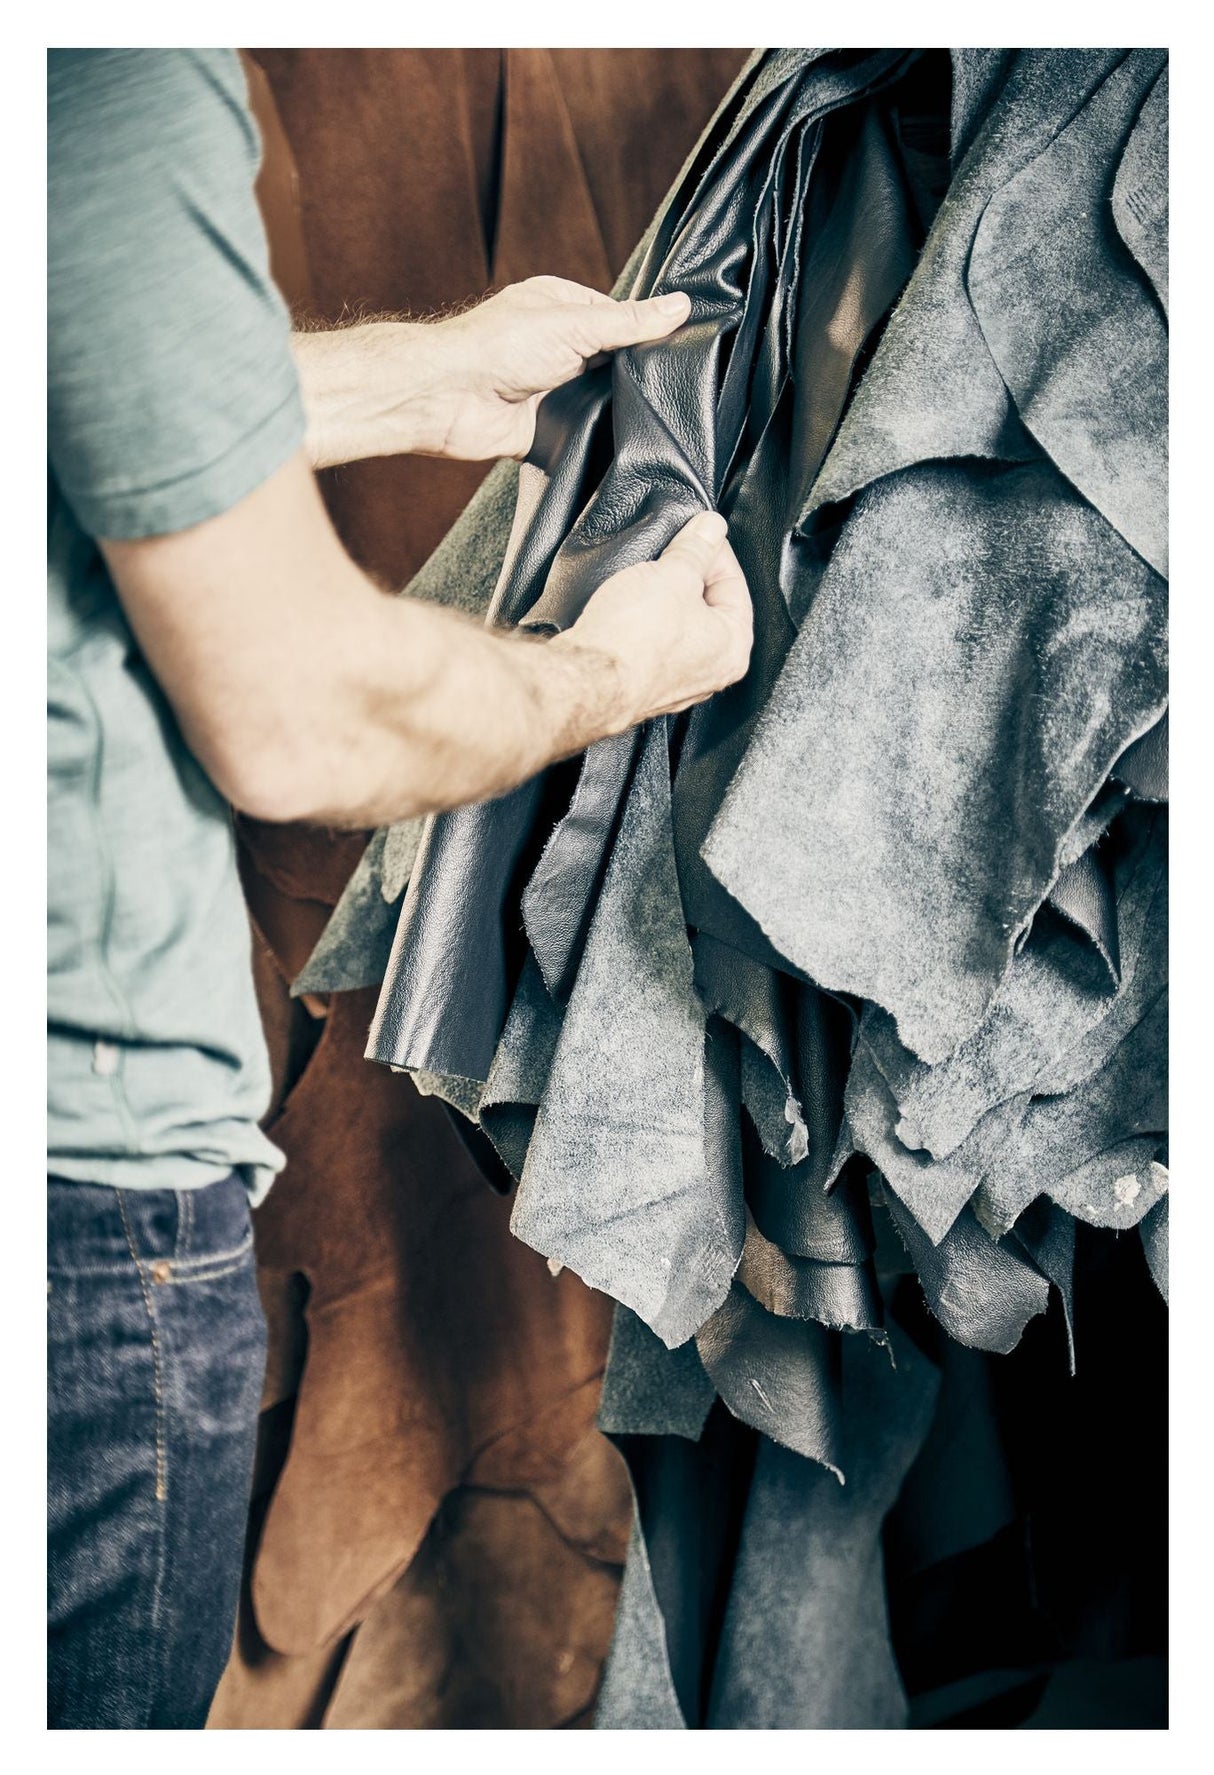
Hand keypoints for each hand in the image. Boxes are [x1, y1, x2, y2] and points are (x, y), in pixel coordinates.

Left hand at [425, 276, 691, 460]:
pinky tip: (618, 443)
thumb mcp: (575, 324)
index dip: (645, 332)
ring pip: (597, 401)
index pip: (616, 317)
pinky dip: (595, 441)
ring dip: (614, 409)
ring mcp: (549, 389)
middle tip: (667, 385)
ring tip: (648, 415)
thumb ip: (629, 323)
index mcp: (559, 308)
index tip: (679, 346)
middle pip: (610, 361)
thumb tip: (680, 306)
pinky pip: (579, 437)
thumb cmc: (496, 347)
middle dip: (633, 374)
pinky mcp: (542, 429)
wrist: (449, 399)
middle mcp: (554, 347)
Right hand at [554, 512, 753, 727]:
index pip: (734, 583)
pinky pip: (656, 645)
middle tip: (668, 553)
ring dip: (665, 600)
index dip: (713, 550)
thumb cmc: (633, 639)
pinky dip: (647, 626)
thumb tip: (710, 528)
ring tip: (645, 581)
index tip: (696, 532)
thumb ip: (696, 547)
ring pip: (681, 627)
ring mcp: (680, 683)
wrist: (586, 681)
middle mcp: (712, 671)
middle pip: (709, 607)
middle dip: (688, 576)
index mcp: (733, 646)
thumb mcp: (673, 574)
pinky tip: (630, 611)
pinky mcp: (646, 686)